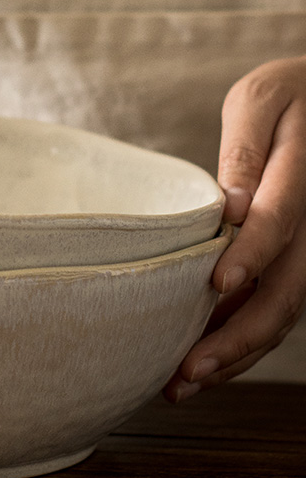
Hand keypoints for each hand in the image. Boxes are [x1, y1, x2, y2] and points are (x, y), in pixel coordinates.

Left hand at [165, 56, 305, 401]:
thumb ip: (246, 146)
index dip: (253, 253)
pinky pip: (279, 303)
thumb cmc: (284, 95)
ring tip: (184, 383)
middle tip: (185, 371)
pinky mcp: (300, 258)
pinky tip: (204, 358)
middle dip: (237, 336)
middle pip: (286, 289)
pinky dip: (244, 336)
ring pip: (285, 310)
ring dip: (237, 351)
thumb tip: (230, 203)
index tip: (218, 283)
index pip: (279, 220)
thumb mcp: (260, 101)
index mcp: (302, 174)